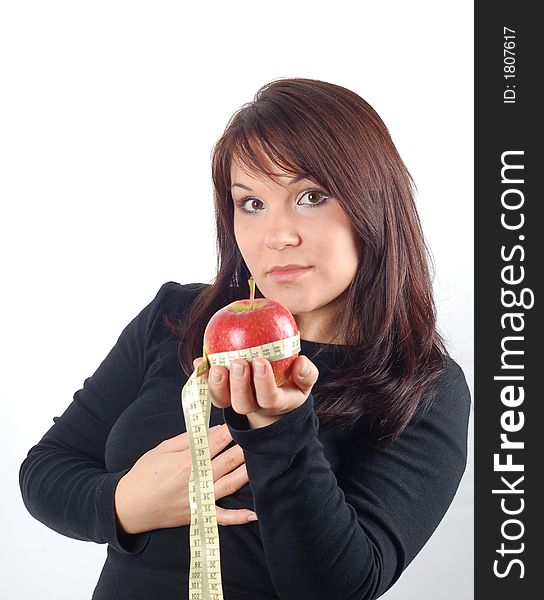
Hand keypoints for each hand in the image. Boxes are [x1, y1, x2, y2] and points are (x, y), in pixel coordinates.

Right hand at [114, 424, 256, 534]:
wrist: (128, 506)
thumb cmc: (144, 474)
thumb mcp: (162, 449)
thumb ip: (188, 439)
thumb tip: (213, 430)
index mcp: (187, 461)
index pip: (217, 441)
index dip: (232, 430)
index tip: (245, 419)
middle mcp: (197, 480)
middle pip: (229, 460)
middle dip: (246, 447)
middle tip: (262, 435)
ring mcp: (199, 499)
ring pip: (231, 484)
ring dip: (249, 472)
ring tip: (265, 461)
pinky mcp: (198, 514)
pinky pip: (222, 517)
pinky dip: (238, 517)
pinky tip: (254, 514)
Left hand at [194, 355, 318, 428]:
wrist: (273, 394)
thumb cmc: (290, 381)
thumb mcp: (304, 379)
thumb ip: (306, 373)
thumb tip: (301, 363)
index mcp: (276, 402)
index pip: (269, 398)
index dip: (263, 383)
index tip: (261, 361)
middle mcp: (253, 405)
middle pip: (243, 403)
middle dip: (239, 384)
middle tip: (239, 362)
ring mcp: (235, 401)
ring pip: (222, 400)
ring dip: (217, 385)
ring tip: (217, 367)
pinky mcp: (221, 394)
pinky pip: (208, 388)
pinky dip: (202, 376)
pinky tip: (199, 361)